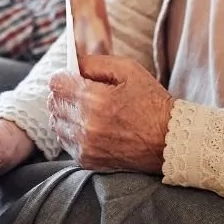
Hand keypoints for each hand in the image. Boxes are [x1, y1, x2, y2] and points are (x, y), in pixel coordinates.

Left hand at [48, 55, 174, 172]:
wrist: (170, 141)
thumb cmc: (151, 102)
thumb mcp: (128, 70)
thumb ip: (95, 62)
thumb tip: (73, 63)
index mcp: (93, 100)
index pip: (56, 83)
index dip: (64, 76)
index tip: (74, 77)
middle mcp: (85, 126)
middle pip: (53, 103)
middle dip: (64, 94)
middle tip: (82, 93)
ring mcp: (85, 146)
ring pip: (56, 123)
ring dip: (66, 114)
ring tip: (87, 111)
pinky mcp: (88, 161)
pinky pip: (65, 141)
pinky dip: (72, 133)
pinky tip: (90, 127)